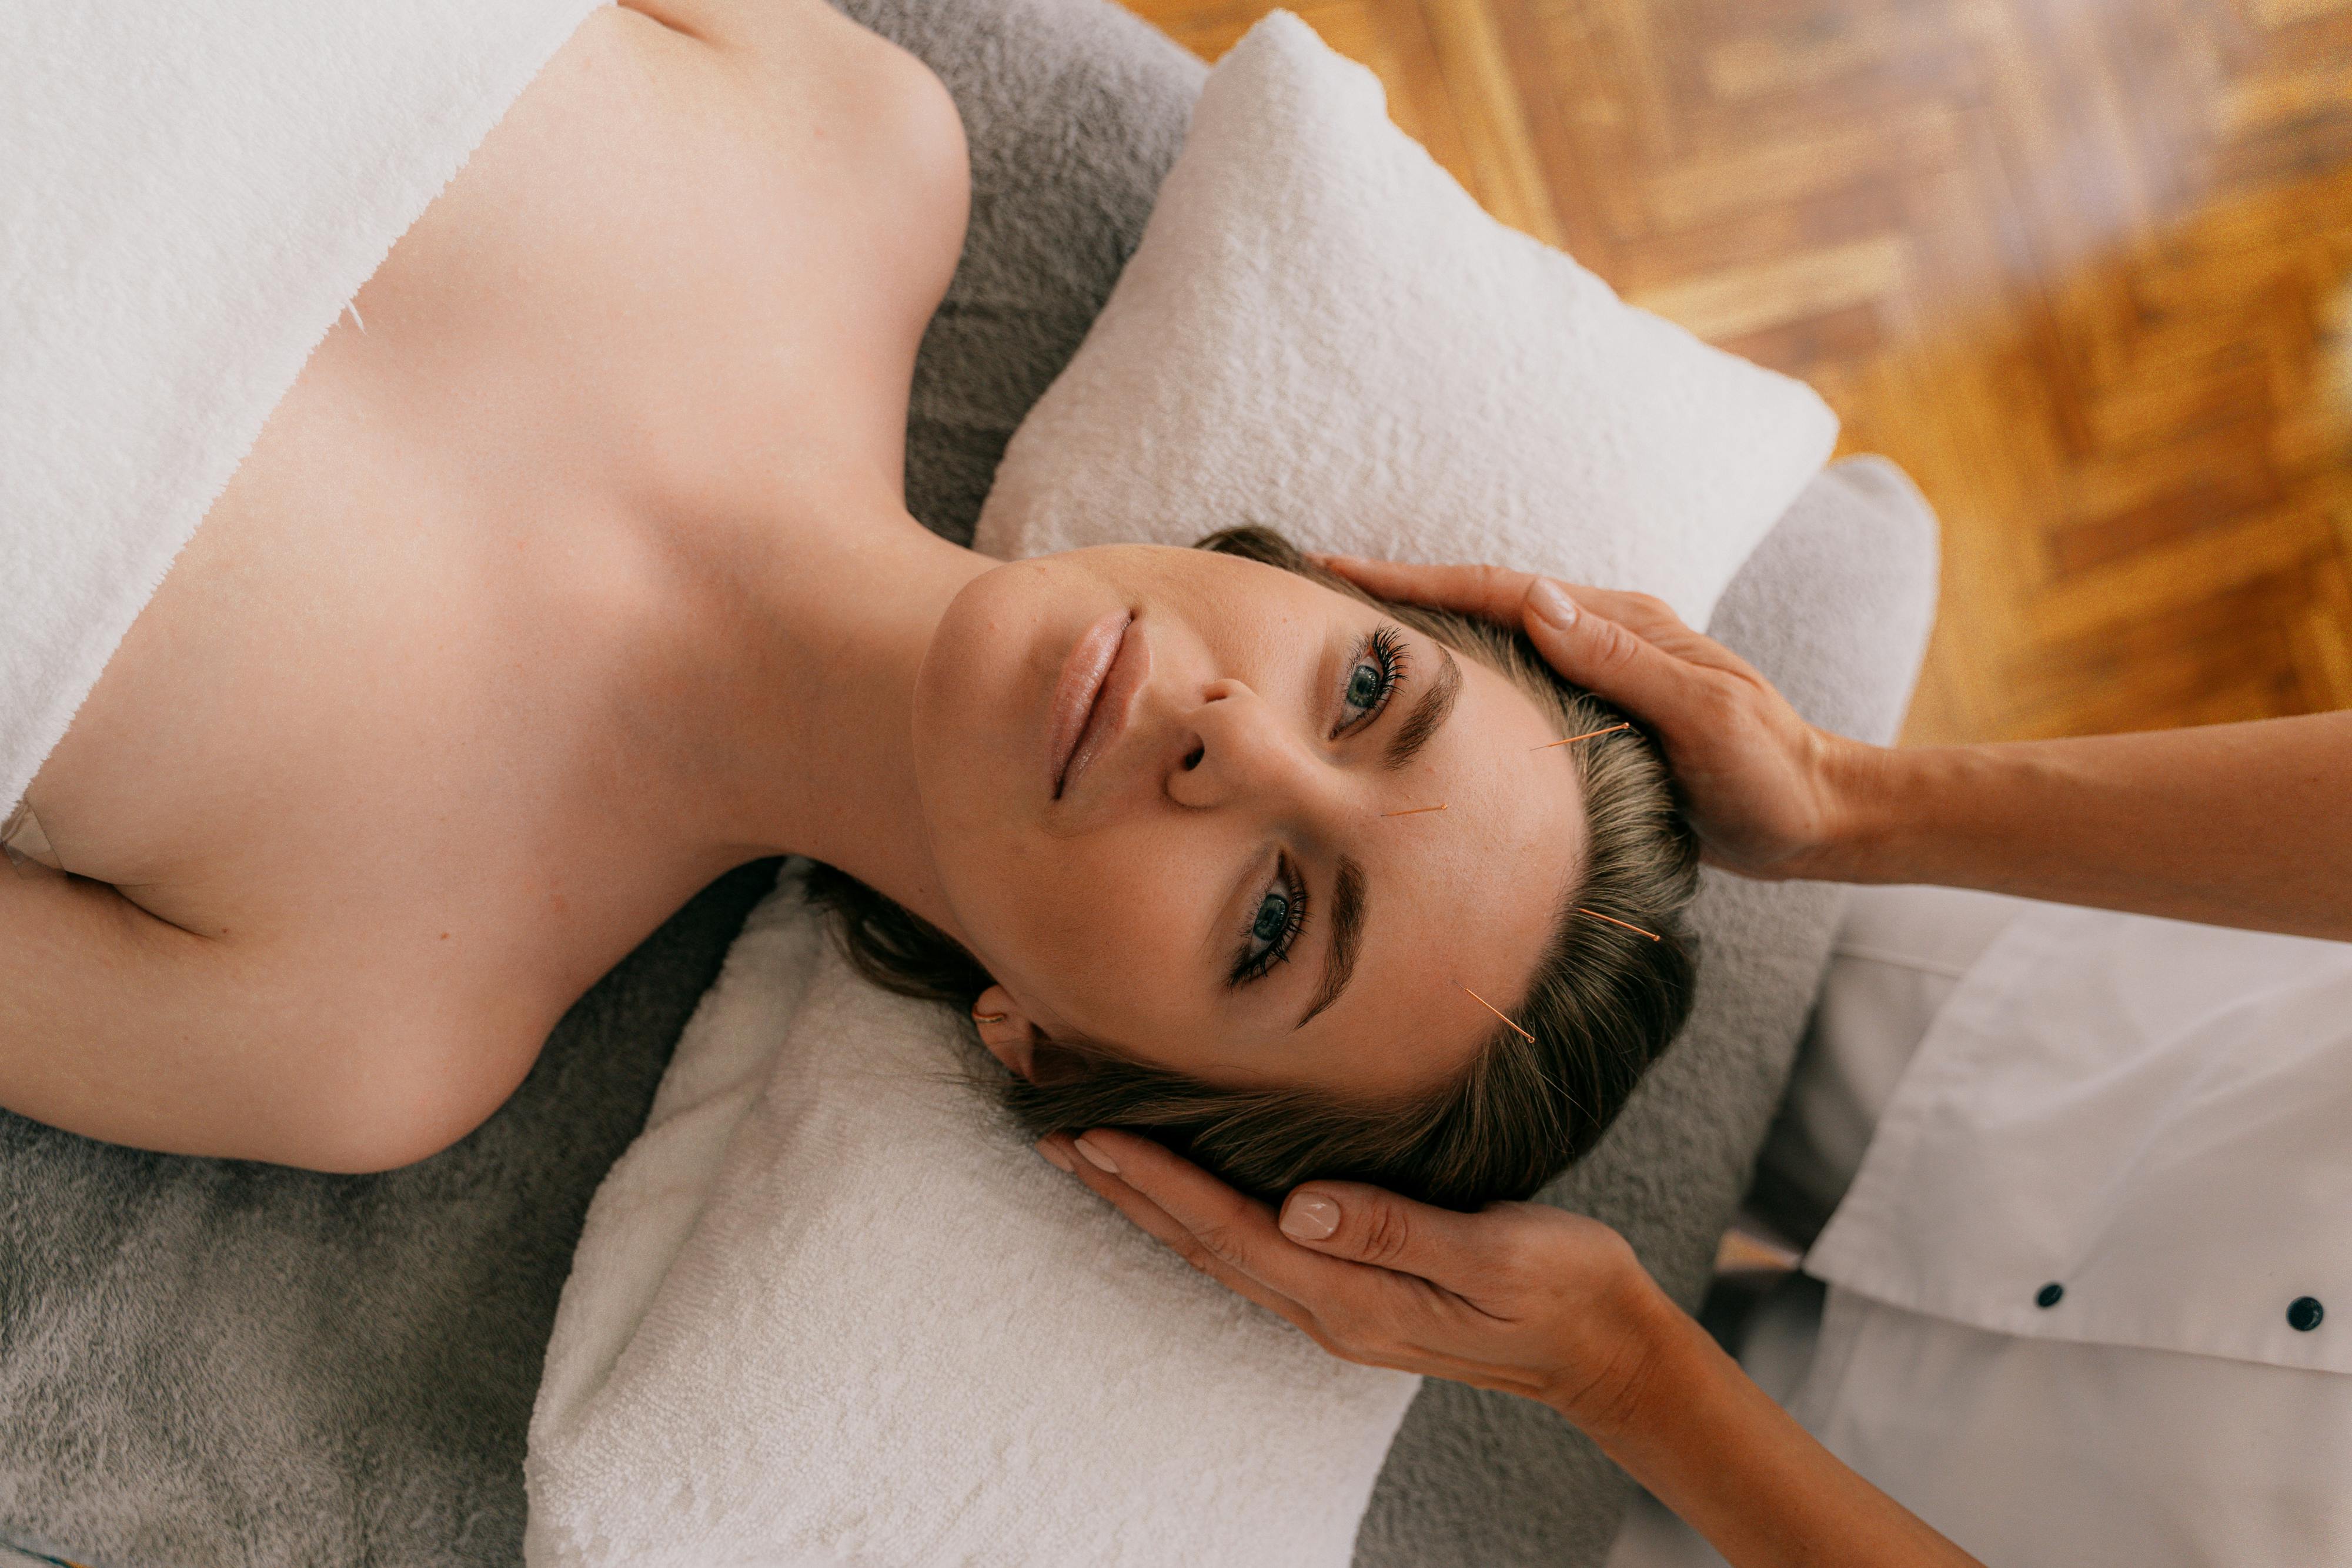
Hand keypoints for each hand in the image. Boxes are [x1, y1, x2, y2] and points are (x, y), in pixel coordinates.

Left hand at [1037, 1128, 1679, 1438]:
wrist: (1608, 1349)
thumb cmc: (1564, 1288)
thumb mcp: (1497, 1252)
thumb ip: (1397, 1228)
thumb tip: (1302, 1202)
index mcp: (1355, 1297)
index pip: (1231, 1229)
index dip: (1158, 1179)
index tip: (1094, 1132)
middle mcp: (1331, 1310)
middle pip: (1203, 1245)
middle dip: (1126, 1191)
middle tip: (1056, 1136)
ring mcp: (1339, 1310)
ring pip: (1220, 1253)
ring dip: (1152, 1207)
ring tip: (1093, 1159)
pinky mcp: (1356, 1296)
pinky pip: (1253, 1255)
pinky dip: (1199, 1219)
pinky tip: (1181, 1195)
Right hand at [1315, 555, 1879, 879]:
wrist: (1818, 818)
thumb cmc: (1769, 775)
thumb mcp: (1704, 715)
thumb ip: (1623, 659)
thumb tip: (1536, 598)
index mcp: (1621, 625)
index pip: (1501, 589)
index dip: (1417, 579)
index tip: (1339, 570)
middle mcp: (1602, 638)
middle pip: (1484, 603)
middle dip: (1402, 594)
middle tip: (1317, 595)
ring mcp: (1598, 676)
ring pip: (1493, 643)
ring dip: (1425, 634)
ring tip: (1348, 640)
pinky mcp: (1596, 718)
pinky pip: (1511, 686)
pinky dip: (1460, 681)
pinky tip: (1423, 702)